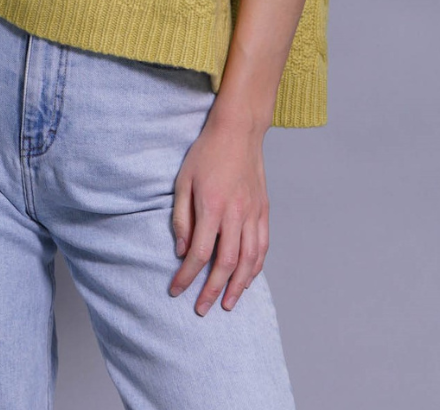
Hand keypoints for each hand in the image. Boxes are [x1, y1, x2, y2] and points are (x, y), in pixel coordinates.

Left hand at [168, 109, 269, 315]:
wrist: (238, 131)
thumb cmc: (206, 153)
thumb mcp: (183, 181)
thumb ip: (181, 218)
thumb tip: (180, 251)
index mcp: (211, 206)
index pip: (198, 253)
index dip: (186, 276)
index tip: (176, 290)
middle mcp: (235, 214)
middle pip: (226, 264)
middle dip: (211, 290)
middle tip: (201, 309)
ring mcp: (253, 213)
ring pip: (249, 260)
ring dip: (238, 286)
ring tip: (226, 303)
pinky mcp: (263, 211)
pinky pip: (262, 246)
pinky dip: (255, 267)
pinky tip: (247, 279)